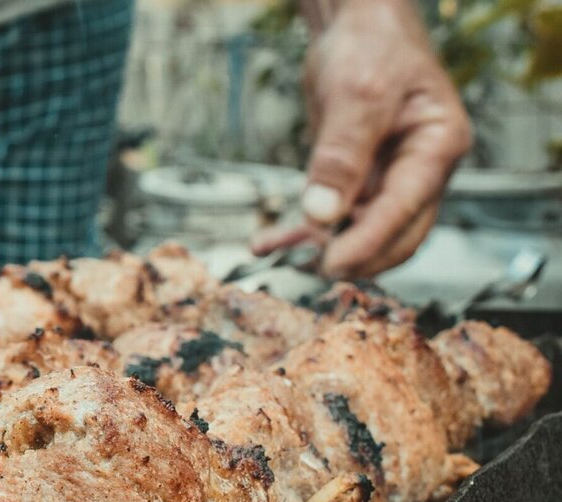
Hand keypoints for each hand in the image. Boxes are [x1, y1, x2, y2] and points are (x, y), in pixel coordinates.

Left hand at [252, 0, 470, 277]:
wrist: (354, 25)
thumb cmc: (371, 47)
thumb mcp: (357, 96)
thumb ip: (340, 157)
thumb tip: (323, 215)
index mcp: (438, 147)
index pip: (406, 209)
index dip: (370, 241)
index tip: (334, 264)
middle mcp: (418, 168)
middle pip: (394, 233)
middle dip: (356, 256)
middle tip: (313, 271)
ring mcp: (387, 177)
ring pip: (359, 230)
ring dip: (321, 247)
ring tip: (281, 255)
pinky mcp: (356, 179)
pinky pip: (331, 214)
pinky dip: (301, 230)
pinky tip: (268, 243)